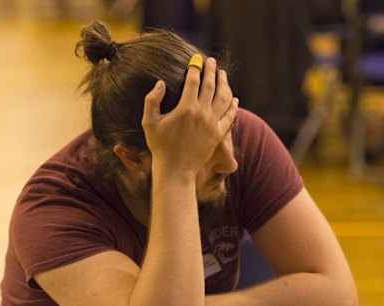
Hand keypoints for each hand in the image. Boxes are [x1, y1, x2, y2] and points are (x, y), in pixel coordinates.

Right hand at [141, 57, 238, 173]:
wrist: (175, 169)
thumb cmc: (159, 146)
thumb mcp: (149, 122)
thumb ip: (152, 100)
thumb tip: (161, 83)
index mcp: (185, 108)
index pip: (193, 80)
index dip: (195, 67)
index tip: (196, 59)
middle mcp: (202, 113)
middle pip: (210, 85)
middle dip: (211, 70)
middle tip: (211, 61)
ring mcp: (212, 124)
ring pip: (223, 98)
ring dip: (224, 84)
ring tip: (222, 74)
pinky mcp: (218, 134)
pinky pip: (230, 116)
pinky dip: (233, 106)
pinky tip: (234, 98)